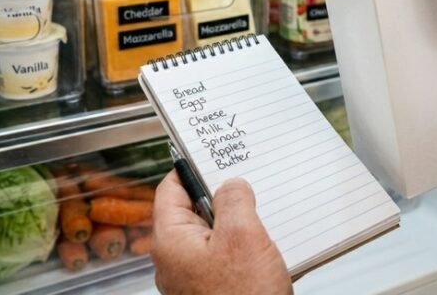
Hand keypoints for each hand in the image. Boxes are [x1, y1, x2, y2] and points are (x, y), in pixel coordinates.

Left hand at [151, 172, 291, 294]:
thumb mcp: (244, 235)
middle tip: (247, 186)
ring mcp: (192, 280)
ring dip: (237, 225)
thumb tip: (231, 185)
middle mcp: (175, 261)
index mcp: (170, 241)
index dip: (191, 169)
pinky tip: (266, 249)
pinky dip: (242, 249)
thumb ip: (233, 199)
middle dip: (222, 198)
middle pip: (193, 212)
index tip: (210, 156)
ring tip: (263, 218)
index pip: (170, 190)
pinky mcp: (212, 292)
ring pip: (212, 237)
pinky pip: (223, 260)